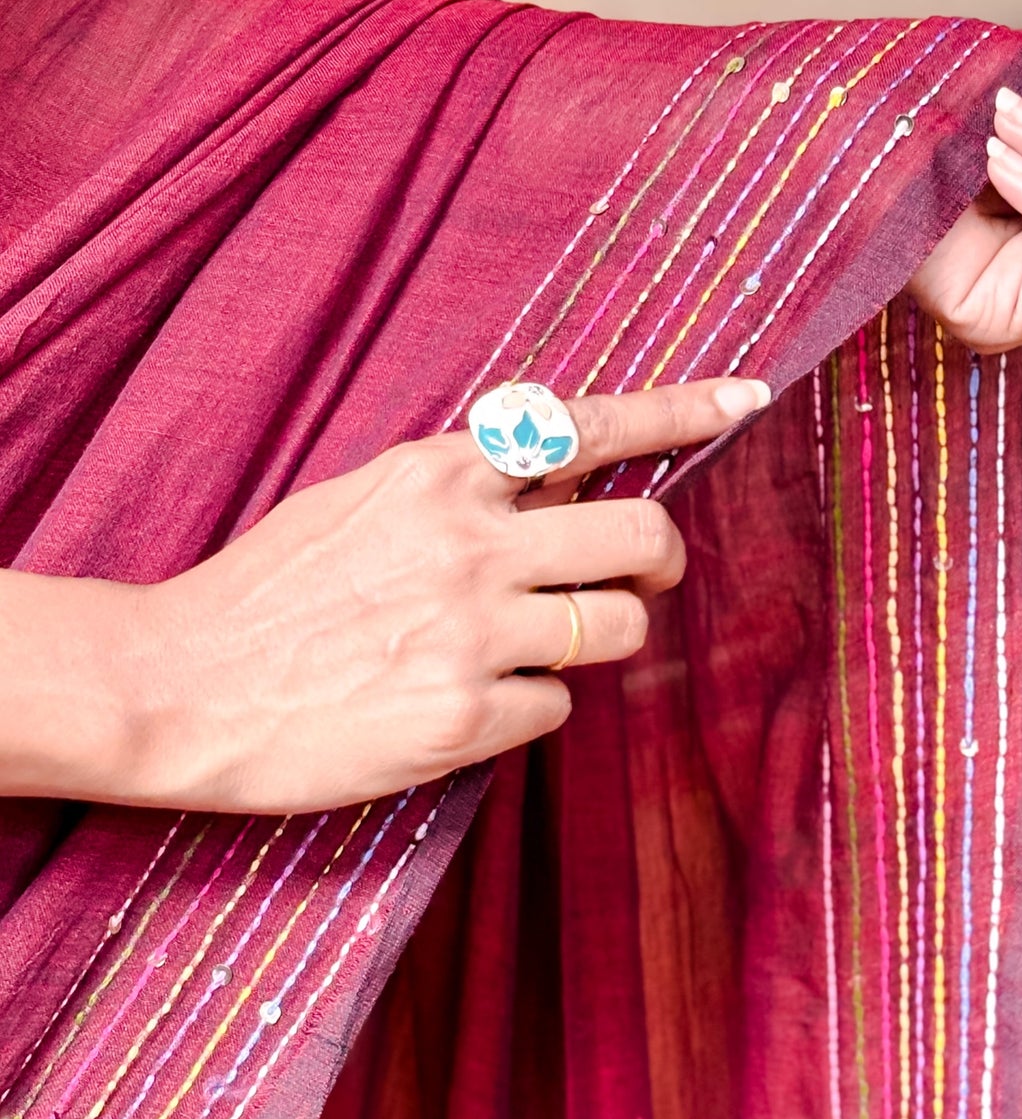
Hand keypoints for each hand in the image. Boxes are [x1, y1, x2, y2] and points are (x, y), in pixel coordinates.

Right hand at [3, 377, 768, 814]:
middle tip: (642, 577)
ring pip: (622, 629)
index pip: (588, 426)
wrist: (177, 685)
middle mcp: (469, 544)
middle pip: (643, 535)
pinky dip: (530, 705)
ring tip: (529, 648)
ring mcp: (471, 633)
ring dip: (600, 640)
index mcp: (440, 474)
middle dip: (662, 559)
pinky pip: (558, 706)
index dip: (682, 411)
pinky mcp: (464, 719)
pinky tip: (465, 704)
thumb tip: (564, 488)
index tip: (747, 399)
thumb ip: (463, 491)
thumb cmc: (270, 592)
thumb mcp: (363, 500)